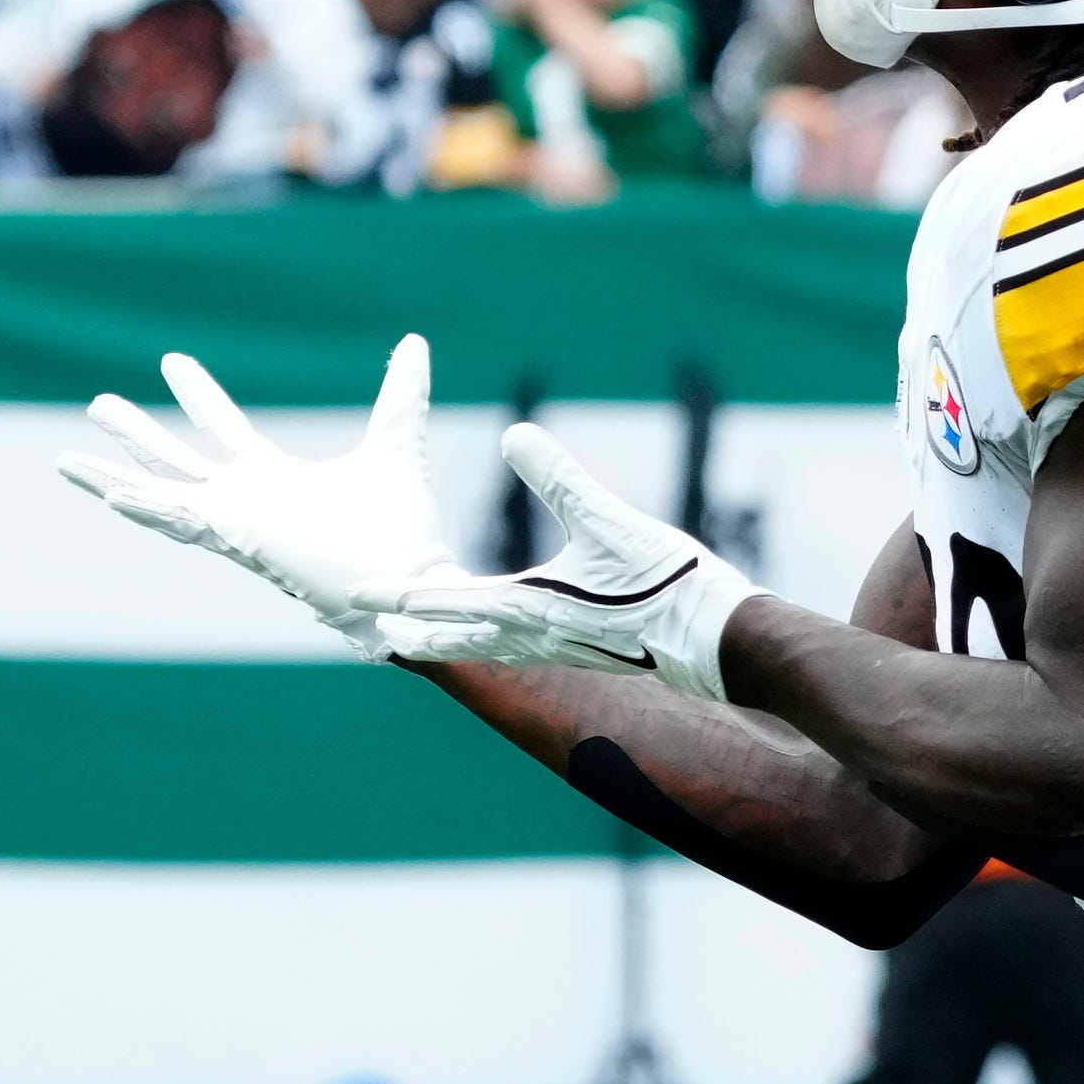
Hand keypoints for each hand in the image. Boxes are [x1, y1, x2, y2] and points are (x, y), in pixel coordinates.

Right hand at [61, 336, 460, 648]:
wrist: (413, 578)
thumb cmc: (404, 529)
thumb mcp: (395, 442)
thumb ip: (401, 392)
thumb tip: (415, 341)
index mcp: (275, 480)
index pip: (226, 431)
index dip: (199, 396)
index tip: (171, 362)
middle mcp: (247, 503)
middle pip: (177, 460)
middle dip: (137, 433)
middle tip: (97, 403)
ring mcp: (237, 525)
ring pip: (162, 494)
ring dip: (117, 475)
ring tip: (66, 458)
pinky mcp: (241, 542)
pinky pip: (181, 524)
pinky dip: (145, 509)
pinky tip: (110, 491)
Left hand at [384, 423, 766, 698]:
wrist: (721, 641)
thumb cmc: (667, 582)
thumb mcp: (610, 519)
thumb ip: (558, 478)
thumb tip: (514, 432)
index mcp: (531, 609)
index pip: (451, 600)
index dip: (404, 594)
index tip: (362, 597)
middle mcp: (536, 637)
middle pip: (459, 637)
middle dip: (416, 630)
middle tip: (373, 630)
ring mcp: (561, 649)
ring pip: (489, 648)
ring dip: (452, 640)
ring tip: (422, 638)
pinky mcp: (586, 650)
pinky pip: (521, 651)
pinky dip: (492, 643)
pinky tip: (501, 637)